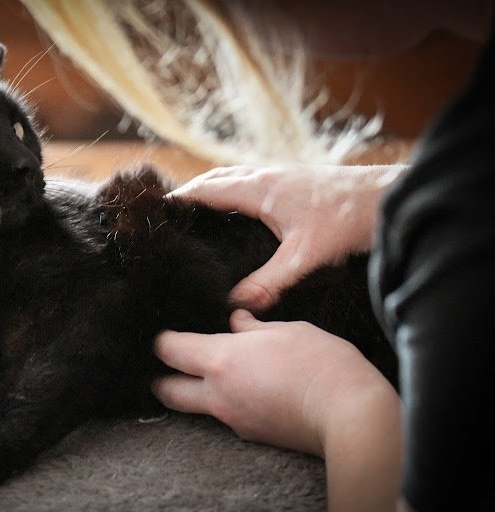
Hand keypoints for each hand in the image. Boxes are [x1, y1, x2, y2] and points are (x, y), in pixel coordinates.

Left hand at [153, 309, 395, 456]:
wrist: (352, 416)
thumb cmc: (323, 364)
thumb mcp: (288, 331)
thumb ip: (253, 328)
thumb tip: (236, 322)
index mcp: (221, 360)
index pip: (169, 350)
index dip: (162, 339)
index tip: (165, 333)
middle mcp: (219, 395)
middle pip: (167, 391)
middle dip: (161, 378)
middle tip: (170, 365)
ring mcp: (234, 419)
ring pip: (198, 408)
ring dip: (197, 392)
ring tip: (216, 374)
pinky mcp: (253, 436)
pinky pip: (229, 417)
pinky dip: (230, 403)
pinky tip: (251, 389)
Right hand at [170, 164, 404, 311]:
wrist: (387, 195)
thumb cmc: (349, 218)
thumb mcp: (306, 255)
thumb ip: (271, 281)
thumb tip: (237, 306)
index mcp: (258, 188)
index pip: (205, 189)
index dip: (177, 200)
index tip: (153, 213)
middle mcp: (264, 176)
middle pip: (213, 180)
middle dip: (187, 195)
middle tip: (165, 217)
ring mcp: (279, 176)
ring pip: (232, 178)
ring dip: (208, 191)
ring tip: (191, 214)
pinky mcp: (292, 182)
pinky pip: (249, 182)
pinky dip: (231, 192)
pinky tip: (235, 214)